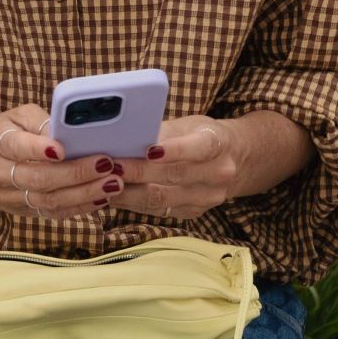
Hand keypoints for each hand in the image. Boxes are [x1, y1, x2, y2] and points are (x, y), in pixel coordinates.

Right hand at [0, 104, 126, 219]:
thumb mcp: (12, 117)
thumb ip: (39, 120)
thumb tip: (71, 129)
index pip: (16, 146)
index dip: (39, 149)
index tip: (63, 148)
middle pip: (39, 178)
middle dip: (76, 173)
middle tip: (107, 164)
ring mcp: (10, 197)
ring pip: (48, 200)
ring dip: (84, 194)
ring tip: (113, 183)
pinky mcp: (22, 211)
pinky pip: (52, 213)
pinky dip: (79, 208)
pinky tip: (101, 198)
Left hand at [110, 116, 238, 220]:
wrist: (233, 160)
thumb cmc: (200, 136)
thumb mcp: (187, 125)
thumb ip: (160, 132)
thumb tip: (123, 138)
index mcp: (218, 144)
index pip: (198, 148)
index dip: (174, 150)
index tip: (148, 150)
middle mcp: (218, 173)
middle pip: (174, 176)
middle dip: (138, 172)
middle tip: (110, 167)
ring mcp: (208, 197)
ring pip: (163, 198)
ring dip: (130, 193)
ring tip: (104, 184)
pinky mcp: (194, 213)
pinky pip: (158, 210)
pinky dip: (133, 204)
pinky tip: (113, 197)